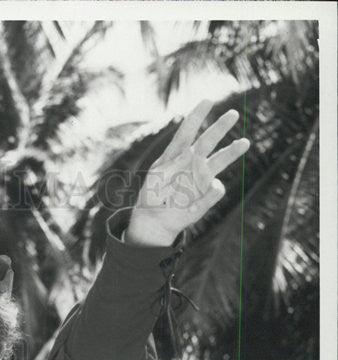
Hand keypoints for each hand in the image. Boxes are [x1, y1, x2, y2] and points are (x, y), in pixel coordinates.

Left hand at [126, 99, 250, 246]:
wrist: (154, 220)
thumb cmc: (152, 196)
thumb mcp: (155, 180)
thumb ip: (168, 170)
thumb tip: (185, 160)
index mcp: (177, 155)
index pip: (186, 132)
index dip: (196, 117)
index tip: (208, 101)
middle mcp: (192, 163)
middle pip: (208, 142)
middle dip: (220, 127)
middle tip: (233, 114)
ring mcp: (200, 179)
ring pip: (219, 161)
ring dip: (231, 152)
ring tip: (244, 142)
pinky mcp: (205, 196)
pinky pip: (215, 191)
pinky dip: (213, 192)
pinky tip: (213, 192)